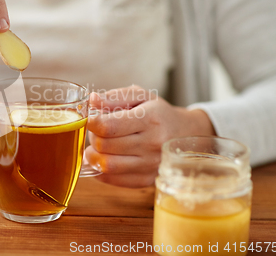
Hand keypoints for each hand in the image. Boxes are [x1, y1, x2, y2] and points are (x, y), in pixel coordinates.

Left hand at [85, 85, 215, 187]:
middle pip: (104, 145)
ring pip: (107, 165)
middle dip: (93, 136)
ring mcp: (150, 165)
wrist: (186, 134)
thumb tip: (92, 99)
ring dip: (94, 155)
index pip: (109, 126)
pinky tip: (104, 159)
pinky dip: (101, 170)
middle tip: (96, 131)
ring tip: (97, 146)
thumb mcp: (141, 96)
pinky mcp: (146, 180)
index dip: (91, 123)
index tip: (89, 119)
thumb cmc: (158, 113)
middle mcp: (152, 144)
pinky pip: (113, 179)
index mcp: (149, 119)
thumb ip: (115, 97)